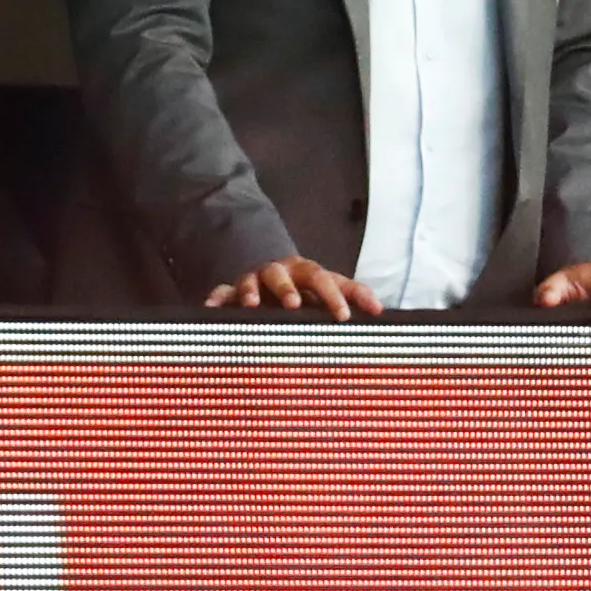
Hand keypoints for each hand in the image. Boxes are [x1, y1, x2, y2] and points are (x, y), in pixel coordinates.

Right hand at [206, 257, 383, 318]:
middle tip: (295, 305)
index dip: (337, 295)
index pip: (327, 280)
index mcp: (309, 273)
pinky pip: (223, 292)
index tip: (346, 317)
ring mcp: (256, 279)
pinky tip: (210, 307)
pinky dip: (217, 299)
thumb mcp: (328, 292)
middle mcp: (283, 273)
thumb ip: (352, 298)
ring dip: (253, 291)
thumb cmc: (306, 292)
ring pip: (253, 280)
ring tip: (253, 305)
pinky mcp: (234, 289)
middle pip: (287, 275)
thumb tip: (381, 311)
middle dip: (290, 288)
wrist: (270, 276)